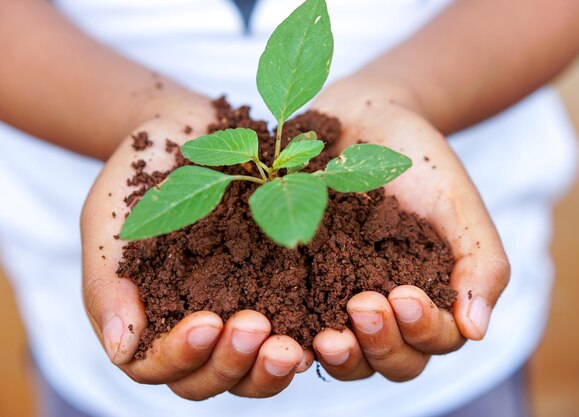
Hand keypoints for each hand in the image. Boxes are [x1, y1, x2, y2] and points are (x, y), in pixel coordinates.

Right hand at [81, 99, 312, 399]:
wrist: (187, 133)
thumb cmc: (137, 177)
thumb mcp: (108, 224)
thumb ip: (108, 285)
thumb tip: (121, 348)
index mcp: (152, 323)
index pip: (160, 368)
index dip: (182, 356)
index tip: (205, 323)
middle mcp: (200, 329)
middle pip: (215, 379)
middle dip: (235, 365)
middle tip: (256, 330)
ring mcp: (242, 312)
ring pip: (256, 368)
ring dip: (273, 366)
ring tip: (293, 346)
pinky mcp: (279, 289)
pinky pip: (297, 324)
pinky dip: (309, 335)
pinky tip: (326, 327)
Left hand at [309, 74, 509, 380]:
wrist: (367, 121)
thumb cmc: (421, 162)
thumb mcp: (458, 206)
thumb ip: (480, 263)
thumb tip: (478, 331)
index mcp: (432, 299)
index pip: (437, 339)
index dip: (423, 330)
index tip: (404, 295)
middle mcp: (389, 312)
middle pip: (392, 361)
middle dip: (380, 344)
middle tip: (362, 307)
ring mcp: (342, 302)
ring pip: (348, 356)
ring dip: (341, 354)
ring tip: (325, 335)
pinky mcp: (301, 286)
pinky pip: (297, 321)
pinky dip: (293, 331)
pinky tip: (278, 322)